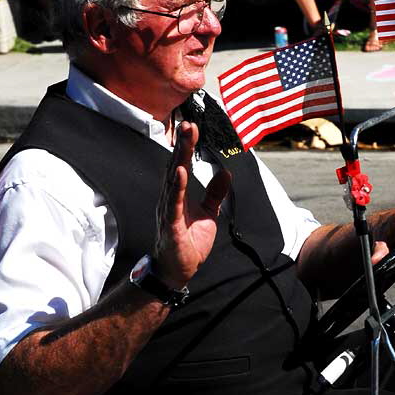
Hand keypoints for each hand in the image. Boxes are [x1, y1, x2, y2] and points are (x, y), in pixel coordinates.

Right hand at [155, 122, 230, 289]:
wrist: (178, 270)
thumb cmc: (189, 241)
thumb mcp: (209, 213)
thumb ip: (215, 193)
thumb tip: (225, 173)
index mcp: (179, 194)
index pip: (183, 164)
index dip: (188, 145)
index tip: (193, 126)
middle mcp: (170, 198)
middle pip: (176, 165)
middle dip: (182, 144)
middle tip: (188, 124)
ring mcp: (169, 210)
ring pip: (173, 179)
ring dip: (179, 158)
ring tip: (184, 140)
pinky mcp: (171, 225)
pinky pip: (174, 203)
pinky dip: (177, 187)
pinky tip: (180, 172)